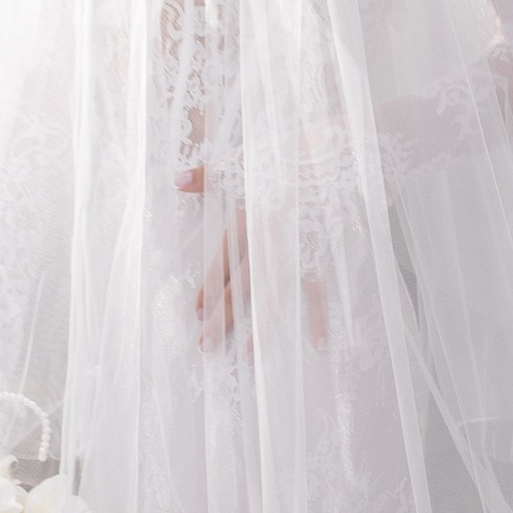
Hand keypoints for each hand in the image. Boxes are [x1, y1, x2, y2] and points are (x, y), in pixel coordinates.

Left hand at [176, 165, 324, 350]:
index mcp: (247, 221)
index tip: (197, 313)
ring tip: (247, 357)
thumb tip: (176, 180)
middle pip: (241, 288)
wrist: (336, 154)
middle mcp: (268, 243)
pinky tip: (318, 344)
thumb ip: (208, 176)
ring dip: (261, 329)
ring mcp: (297, 253)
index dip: (208, 289)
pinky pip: (320, 293)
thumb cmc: (287, 156)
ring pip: (274, 297)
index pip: (222, 263)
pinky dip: (320, 318)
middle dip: (223, 318)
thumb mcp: (242, 162)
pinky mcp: (323, 256)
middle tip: (206, 346)